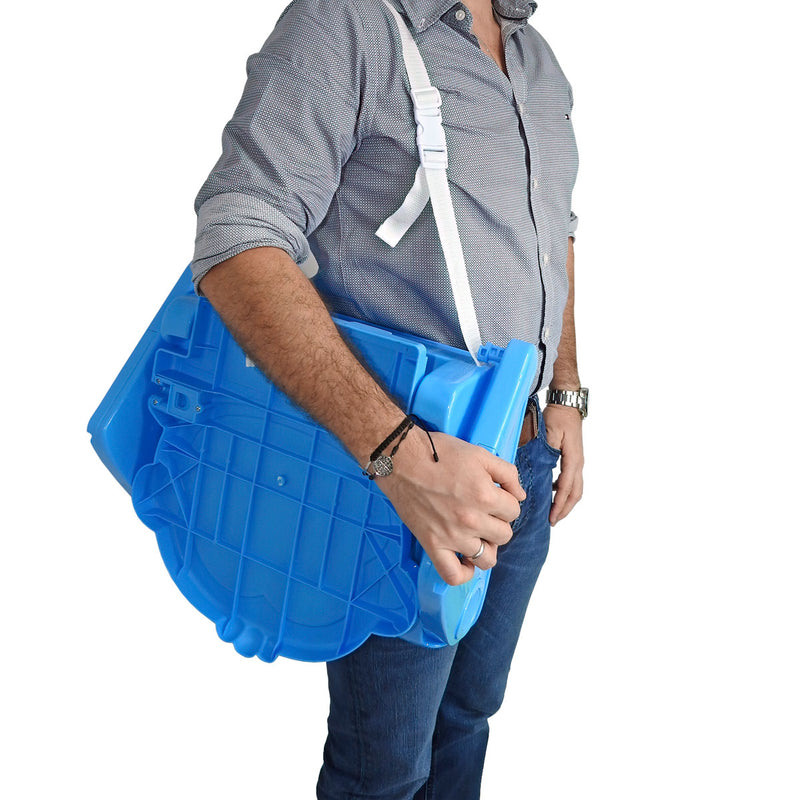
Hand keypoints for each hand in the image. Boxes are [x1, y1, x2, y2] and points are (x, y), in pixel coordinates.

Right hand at [378, 429, 525, 585]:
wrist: (401, 459)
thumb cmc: (437, 453)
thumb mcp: (479, 454)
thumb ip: (507, 473)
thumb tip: (519, 495)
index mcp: (485, 496)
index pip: (514, 511)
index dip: (507, 502)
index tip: (496, 497)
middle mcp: (471, 519)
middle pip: (504, 535)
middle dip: (499, 523)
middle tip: (485, 512)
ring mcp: (451, 535)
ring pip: (486, 559)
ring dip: (486, 546)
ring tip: (478, 535)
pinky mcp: (432, 544)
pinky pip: (452, 574)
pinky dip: (463, 573)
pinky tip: (466, 560)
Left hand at [542, 404, 583, 525]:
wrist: (567, 404)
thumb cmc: (558, 416)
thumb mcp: (549, 433)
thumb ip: (545, 452)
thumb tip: (538, 470)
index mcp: (572, 459)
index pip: (566, 488)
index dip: (559, 504)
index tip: (552, 517)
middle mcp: (578, 463)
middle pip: (575, 493)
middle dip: (565, 509)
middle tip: (553, 521)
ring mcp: (577, 461)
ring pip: (575, 488)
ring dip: (566, 502)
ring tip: (554, 512)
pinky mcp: (573, 458)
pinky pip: (571, 480)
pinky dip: (564, 491)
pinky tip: (551, 492)